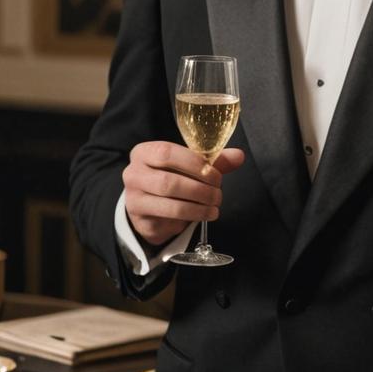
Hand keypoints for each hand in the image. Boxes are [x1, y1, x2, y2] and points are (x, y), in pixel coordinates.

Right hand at [123, 141, 244, 247]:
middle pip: (168, 181)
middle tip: (217, 193)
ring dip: (198, 206)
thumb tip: (239, 156)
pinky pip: (167, 218)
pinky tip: (202, 215)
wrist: (150, 205)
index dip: (194, 163)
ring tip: (214, 206)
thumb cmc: (172, 177)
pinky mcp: (140, 219)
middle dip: (199, 188)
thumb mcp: (190, 165)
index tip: (214, 174)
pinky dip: (190, 217)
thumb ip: (213, 160)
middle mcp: (134, 173)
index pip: (166, 153)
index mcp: (144, 152)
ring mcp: (134, 198)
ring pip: (169, 203)